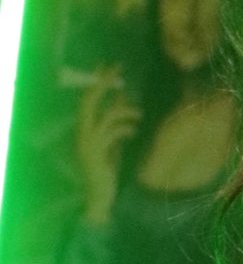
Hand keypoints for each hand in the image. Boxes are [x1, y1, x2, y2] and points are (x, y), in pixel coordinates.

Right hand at [74, 67, 141, 226]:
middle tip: (117, 67)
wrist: (99, 197)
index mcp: (84, 129)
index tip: (108, 65)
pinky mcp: (96, 152)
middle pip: (90, 100)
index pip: (88, 99)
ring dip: (125, 110)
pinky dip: (125, 128)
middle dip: (103, 82)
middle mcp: (82, 133)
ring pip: (105, 115)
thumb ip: (115, 122)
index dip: (97, 82)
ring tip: (139, 114)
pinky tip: (134, 131)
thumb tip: (122, 99)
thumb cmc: (106, 169)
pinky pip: (112, 132)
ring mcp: (87, 142)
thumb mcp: (113, 141)